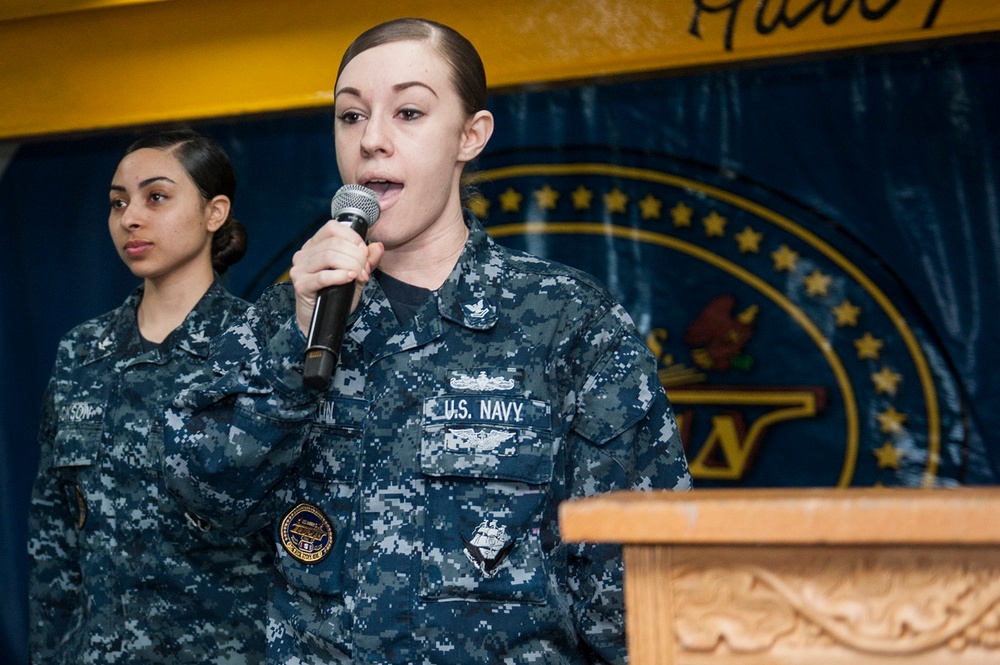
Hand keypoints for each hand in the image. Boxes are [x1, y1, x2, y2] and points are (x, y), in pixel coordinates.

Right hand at [289, 220, 384, 335]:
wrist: (322, 319)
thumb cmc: (337, 293)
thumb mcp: (356, 273)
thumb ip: (368, 260)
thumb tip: (378, 246)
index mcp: (315, 244)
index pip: (333, 228)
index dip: (353, 238)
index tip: (364, 252)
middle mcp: (304, 253)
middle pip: (334, 244)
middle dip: (356, 256)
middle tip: (365, 270)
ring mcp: (300, 268)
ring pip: (329, 257)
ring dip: (351, 266)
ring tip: (359, 276)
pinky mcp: (301, 284)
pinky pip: (323, 276)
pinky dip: (340, 276)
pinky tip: (350, 278)